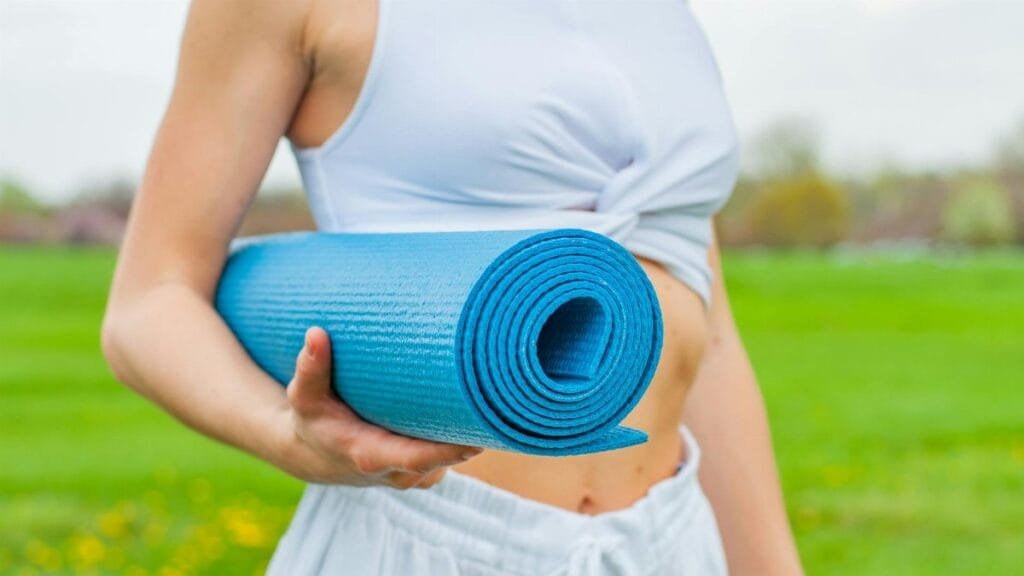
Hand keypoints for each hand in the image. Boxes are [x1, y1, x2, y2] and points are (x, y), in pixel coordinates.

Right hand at [273, 327, 481, 487]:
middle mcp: (400, 473)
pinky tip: (477, 406)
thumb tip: (315, 333)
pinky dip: (464, 434)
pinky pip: (453, 455)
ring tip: (491, 391)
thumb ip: (311, 368)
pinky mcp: (428, 471)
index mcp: (372, 456)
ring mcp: (418, 476)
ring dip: (472, 429)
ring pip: (455, 455)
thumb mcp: (304, 397)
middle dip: (474, 429)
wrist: (316, 455)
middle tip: (497, 392)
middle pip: (448, 456)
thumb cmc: (315, 421)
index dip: (449, 449)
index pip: (419, 458)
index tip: (478, 435)